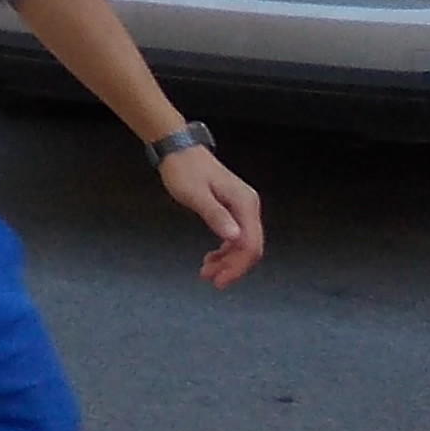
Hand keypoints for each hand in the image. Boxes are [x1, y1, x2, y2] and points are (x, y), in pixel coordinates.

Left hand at [159, 143, 265, 287]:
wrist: (178, 150)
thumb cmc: (184, 170)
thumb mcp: (196, 195)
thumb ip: (215, 216)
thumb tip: (234, 238)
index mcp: (244, 203)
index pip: (250, 244)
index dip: (237, 267)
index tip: (220, 280)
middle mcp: (248, 205)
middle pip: (250, 247)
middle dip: (233, 267)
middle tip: (212, 280)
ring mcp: (242, 207)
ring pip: (243, 244)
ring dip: (228, 261)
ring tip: (207, 272)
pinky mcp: (233, 208)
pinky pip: (235, 236)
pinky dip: (225, 251)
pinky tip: (212, 258)